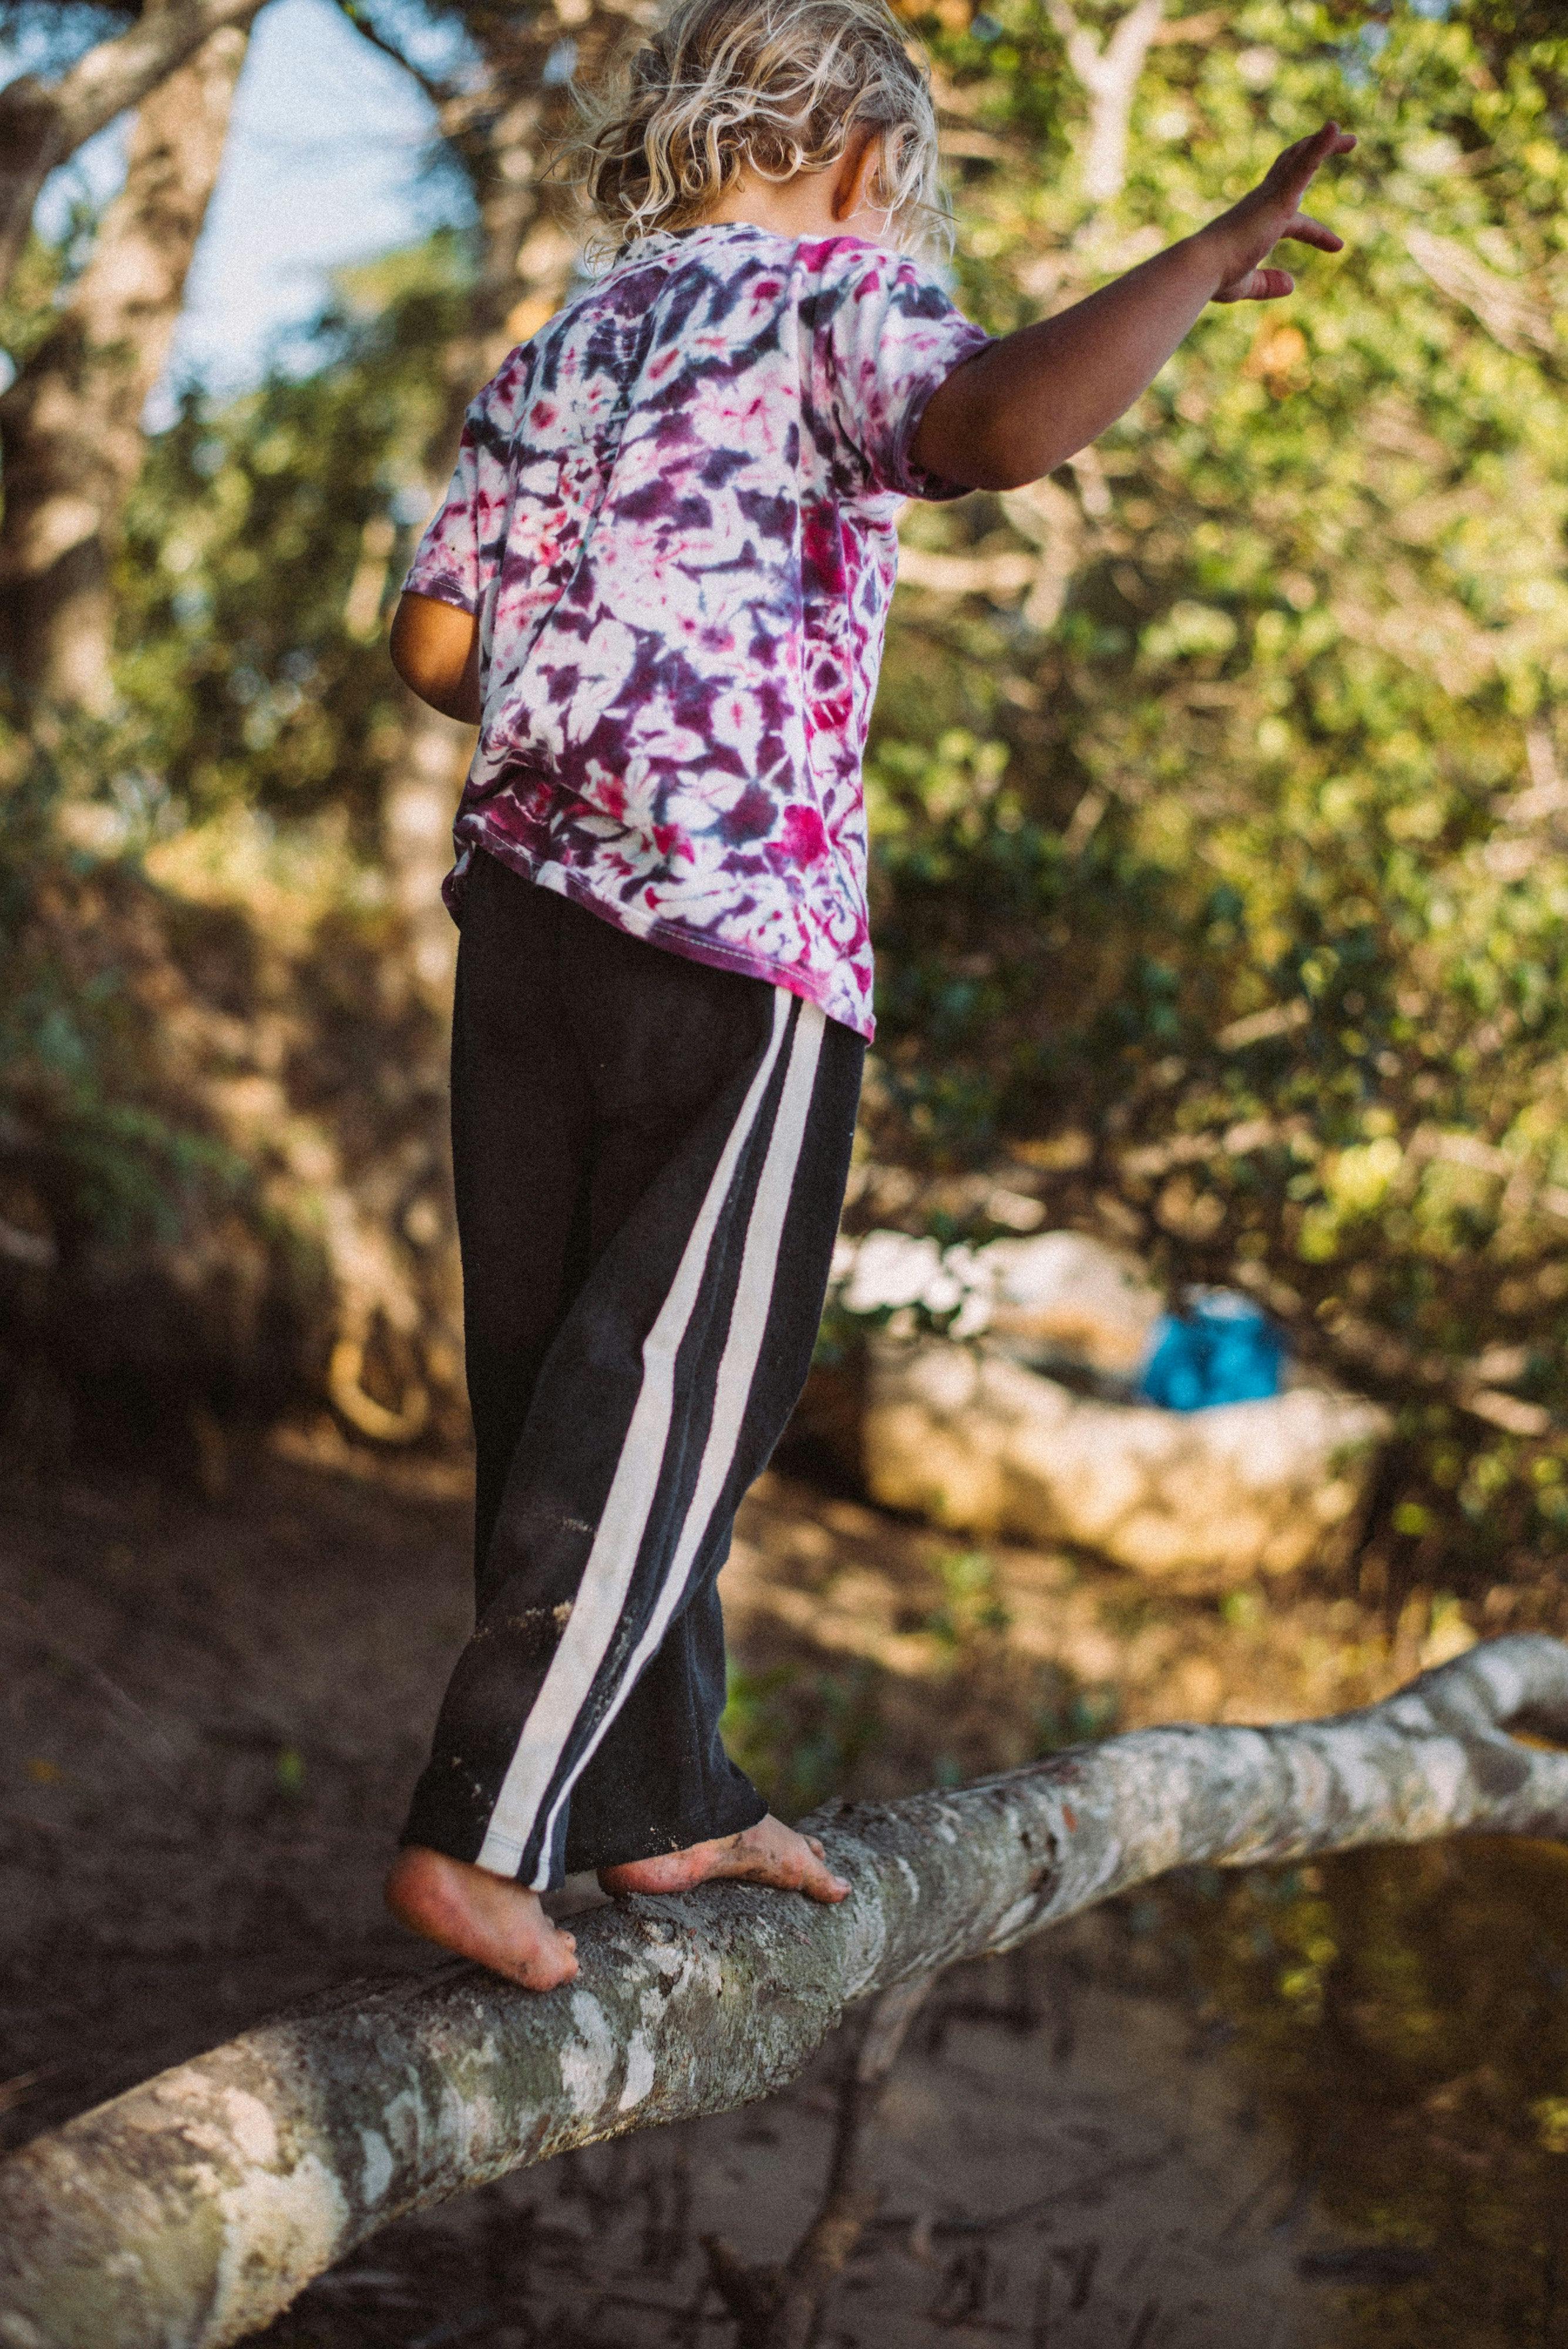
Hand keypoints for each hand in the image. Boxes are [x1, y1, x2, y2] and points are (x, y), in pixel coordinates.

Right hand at [1205, 121, 1355, 303]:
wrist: (1202, 267)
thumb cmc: (1215, 277)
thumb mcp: (1246, 285)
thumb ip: (1267, 284)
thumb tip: (1291, 285)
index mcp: (1258, 222)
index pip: (1296, 222)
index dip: (1318, 234)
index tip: (1337, 246)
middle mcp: (1264, 201)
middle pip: (1296, 167)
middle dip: (1320, 153)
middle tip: (1346, 142)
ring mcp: (1271, 196)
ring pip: (1302, 158)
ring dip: (1327, 144)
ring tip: (1351, 138)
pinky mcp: (1278, 196)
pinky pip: (1304, 165)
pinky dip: (1321, 147)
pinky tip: (1334, 129)